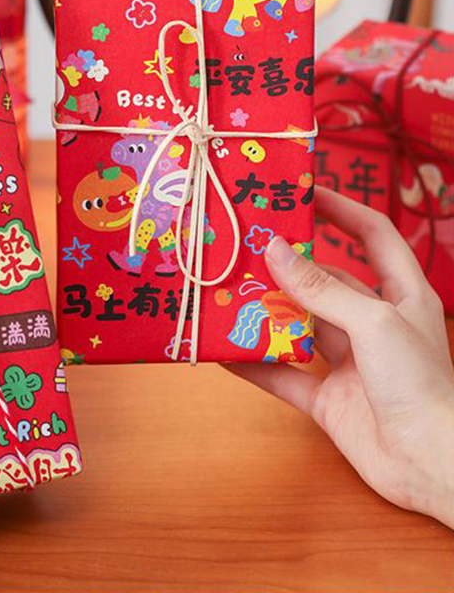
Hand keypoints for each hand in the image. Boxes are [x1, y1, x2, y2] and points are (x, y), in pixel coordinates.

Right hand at [228, 186, 453, 526]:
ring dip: (266, 314)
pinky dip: (255, 365)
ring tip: (227, 292)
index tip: (302, 192)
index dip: (341, 209)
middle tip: (246, 244)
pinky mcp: (326, 399)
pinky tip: (226, 353)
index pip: (371, 235)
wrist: (432, 466)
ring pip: (298, 327)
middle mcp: (373, 323)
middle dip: (288, 265)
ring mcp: (348, 362)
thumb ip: (321, 289)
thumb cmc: (419, 384)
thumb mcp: (373, 322)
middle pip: (324, 281)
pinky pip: (283, 375)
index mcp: (401, 295)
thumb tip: (274, 250)